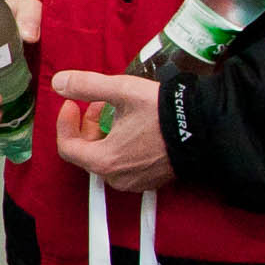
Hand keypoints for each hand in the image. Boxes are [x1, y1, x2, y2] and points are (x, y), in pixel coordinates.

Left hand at [52, 70, 173, 190]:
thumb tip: (59, 83)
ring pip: (106, 156)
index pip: (67, 146)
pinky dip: (121, 144)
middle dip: (88, 124)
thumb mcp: (121, 91)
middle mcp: (117, 178)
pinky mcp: (152, 179)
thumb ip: (86, 85)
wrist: (206, 129)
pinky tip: (134, 125)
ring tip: (118, 110)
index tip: (72, 104)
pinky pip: (126, 162)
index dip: (65, 122)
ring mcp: (136, 181)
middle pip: (87, 151)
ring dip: (105, 132)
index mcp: (104, 161)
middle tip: (98, 102)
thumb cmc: (163, 113)